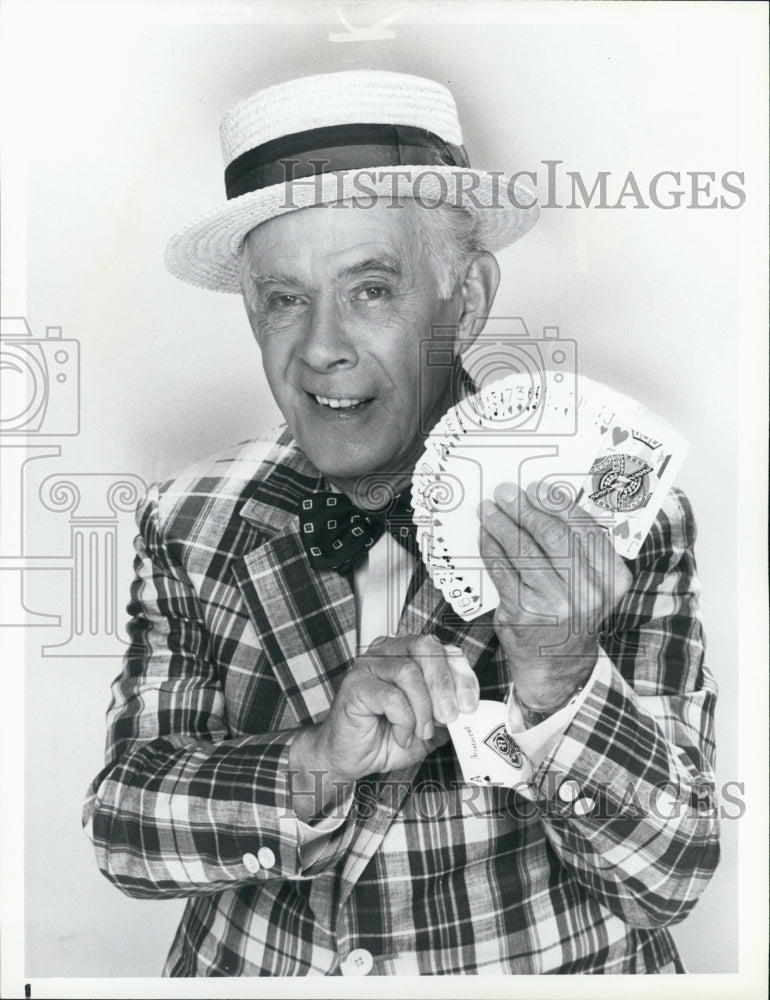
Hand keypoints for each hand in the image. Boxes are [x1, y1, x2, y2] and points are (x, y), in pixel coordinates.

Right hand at [300, 634, 479, 785]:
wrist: (350, 757)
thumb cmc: (386, 737)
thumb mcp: (428, 726)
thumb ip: (447, 712)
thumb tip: (469, 708)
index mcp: (408, 654)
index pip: (442, 648)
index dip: (461, 674)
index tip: (469, 704)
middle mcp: (387, 652)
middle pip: (426, 647)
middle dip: (444, 684)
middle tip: (450, 717)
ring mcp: (368, 666)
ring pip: (408, 671)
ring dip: (422, 708)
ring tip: (420, 732)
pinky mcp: (355, 686)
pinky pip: (391, 697)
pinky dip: (404, 721)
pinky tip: (402, 736)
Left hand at [479, 481, 631, 710]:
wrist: (559, 665)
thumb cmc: (572, 614)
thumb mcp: (592, 583)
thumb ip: (579, 548)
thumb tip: (545, 501)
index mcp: (612, 578)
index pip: (584, 528)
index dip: (557, 503)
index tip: (537, 488)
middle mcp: (588, 591)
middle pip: (552, 535)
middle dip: (525, 508)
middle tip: (506, 492)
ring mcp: (555, 603)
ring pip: (523, 550)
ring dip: (502, 524)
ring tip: (489, 510)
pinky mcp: (524, 612)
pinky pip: (502, 570)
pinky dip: (490, 548)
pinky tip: (485, 536)